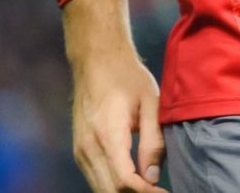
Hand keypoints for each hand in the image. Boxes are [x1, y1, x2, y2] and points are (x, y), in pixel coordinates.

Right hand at [70, 51, 167, 192]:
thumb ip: (153, 140)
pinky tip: (133, 181)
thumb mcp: (150, 102)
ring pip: (100, 189)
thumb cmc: (127, 77)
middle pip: (110, 191)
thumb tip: (153, 178)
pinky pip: (95, 178)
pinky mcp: (79, 151)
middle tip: (160, 192)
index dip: (145, 192)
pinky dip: (112, 186)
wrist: (97, 60)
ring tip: (149, 187)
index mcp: (108, 135)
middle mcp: (88, 148)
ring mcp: (80, 151)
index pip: (124, 181)